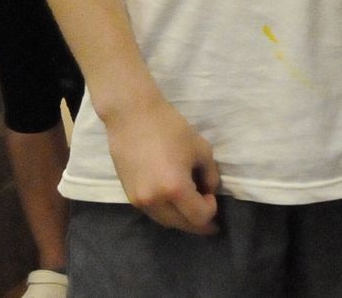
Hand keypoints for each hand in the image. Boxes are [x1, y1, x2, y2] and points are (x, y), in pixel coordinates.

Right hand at [105, 93, 220, 234]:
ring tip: (193, 210)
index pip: (198, 216)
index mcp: (174, 189)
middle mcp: (154, 201)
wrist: (132, 117)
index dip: (211, 210)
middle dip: (198, 223)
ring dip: (181, 219)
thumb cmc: (170, 128)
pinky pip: (153, 212)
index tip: (212, 196)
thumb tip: (209, 191)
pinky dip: (167, 212)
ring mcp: (138, 201)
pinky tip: (174, 202)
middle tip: (210, 218)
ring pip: (165, 221)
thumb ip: (210, 175)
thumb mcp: (201, 149)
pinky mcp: (129, 195)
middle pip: (181, 224)